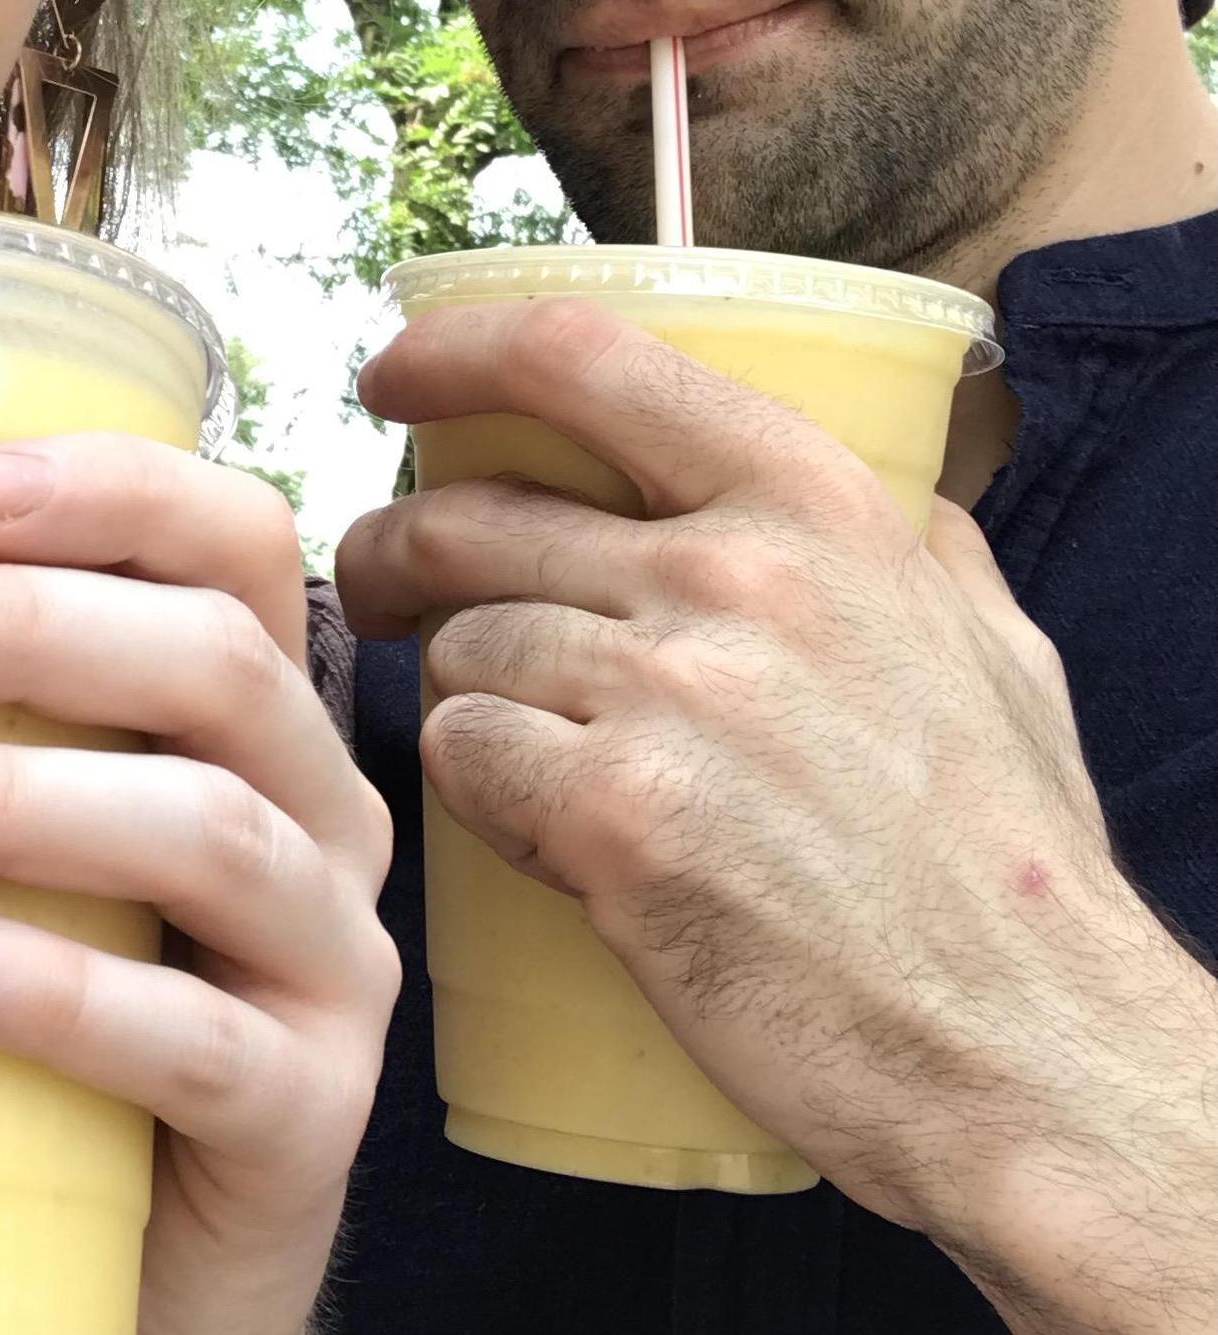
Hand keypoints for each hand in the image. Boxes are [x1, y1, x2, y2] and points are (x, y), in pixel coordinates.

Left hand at [0, 434, 396, 1334]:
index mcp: (235, 712)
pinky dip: (50, 991)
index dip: (118, 488)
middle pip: (216, 662)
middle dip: (21, 629)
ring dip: (6, 801)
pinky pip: (199, 1041)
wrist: (80, 1271)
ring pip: (208, 829)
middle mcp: (311, 810)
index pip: (227, 543)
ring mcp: (328, 965)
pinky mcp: (310, 1120)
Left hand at [338, 299, 1216, 1334]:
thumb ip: (918, 552)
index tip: (392, 375)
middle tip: (374, 588)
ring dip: (461, 697)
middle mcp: (730, 574)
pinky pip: (463, 757)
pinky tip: (538, 832)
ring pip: (459, 649)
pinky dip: (477, 794)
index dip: (455, 352)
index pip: (578, 355)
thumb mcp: (994, 650)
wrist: (1032, 1055)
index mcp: (810, 503)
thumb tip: (886, 492)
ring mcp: (668, 692)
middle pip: (470, 519)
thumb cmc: (1009, 864)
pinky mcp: (615, 816)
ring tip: (511, 750)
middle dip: (391, 551)